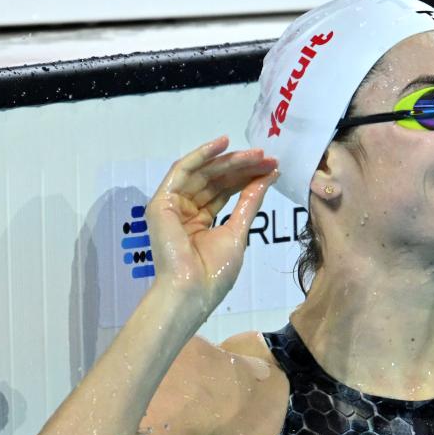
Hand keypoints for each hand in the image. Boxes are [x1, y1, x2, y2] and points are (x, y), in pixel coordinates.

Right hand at [145, 136, 278, 314]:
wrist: (192, 291)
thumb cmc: (214, 272)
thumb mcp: (238, 230)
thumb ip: (250, 201)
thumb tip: (269, 176)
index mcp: (200, 221)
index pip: (225, 191)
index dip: (248, 177)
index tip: (272, 167)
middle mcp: (185, 211)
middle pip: (215, 180)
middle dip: (242, 167)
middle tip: (267, 157)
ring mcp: (172, 206)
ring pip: (203, 173)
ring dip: (229, 160)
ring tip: (255, 153)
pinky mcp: (161, 202)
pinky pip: (182, 171)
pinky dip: (201, 155)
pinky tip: (222, 143)